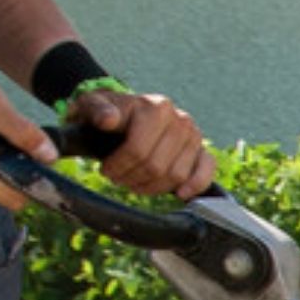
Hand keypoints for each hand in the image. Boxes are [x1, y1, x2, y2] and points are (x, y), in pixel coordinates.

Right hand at [0, 62, 51, 210]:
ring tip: (1, 139)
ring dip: (8, 166)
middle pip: (9, 195)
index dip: (31, 182)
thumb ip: (25, 134)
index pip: (14, 199)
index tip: (38, 160)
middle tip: (16, 142)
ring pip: (1, 187)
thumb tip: (50, 157)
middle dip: (18, 171)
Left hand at [68, 86, 215, 199]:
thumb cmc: (108, 114)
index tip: (106, 170)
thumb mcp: (93, 106)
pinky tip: (180, 193)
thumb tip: (108, 119)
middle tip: (118, 178)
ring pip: (176, 175)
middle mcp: (180, 119)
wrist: (126, 115)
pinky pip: (206, 171)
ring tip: (135, 181)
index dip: (119, 166)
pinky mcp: (202, 151)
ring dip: (153, 187)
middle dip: (133, 178)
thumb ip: (97, 110)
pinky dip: (195, 185)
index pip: (138, 150)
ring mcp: (194, 136)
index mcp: (156, 107)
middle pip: (157, 166)